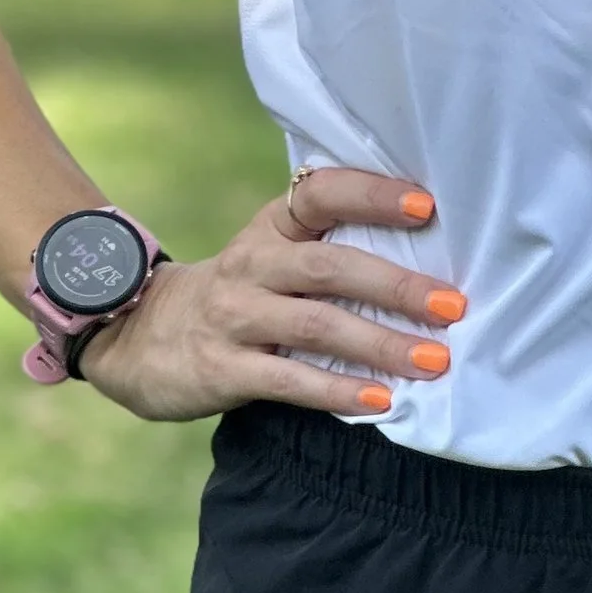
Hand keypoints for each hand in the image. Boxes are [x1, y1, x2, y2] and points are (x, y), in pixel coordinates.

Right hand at [77, 172, 462, 420]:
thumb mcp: (270, 255)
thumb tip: (428, 256)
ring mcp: (233, 316)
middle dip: (395, 286)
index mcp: (271, 226)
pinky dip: (337, 391)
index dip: (373, 195)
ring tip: (433, 360)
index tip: (428, 206)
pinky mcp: (221, 368)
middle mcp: (252, 263)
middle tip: (453, 305)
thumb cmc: (238, 294)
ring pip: (316, 326)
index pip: (321, 193)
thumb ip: (327, 249)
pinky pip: (288, 380)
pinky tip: (380, 400)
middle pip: (329, 267)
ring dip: (379, 343)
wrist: (138, 337)